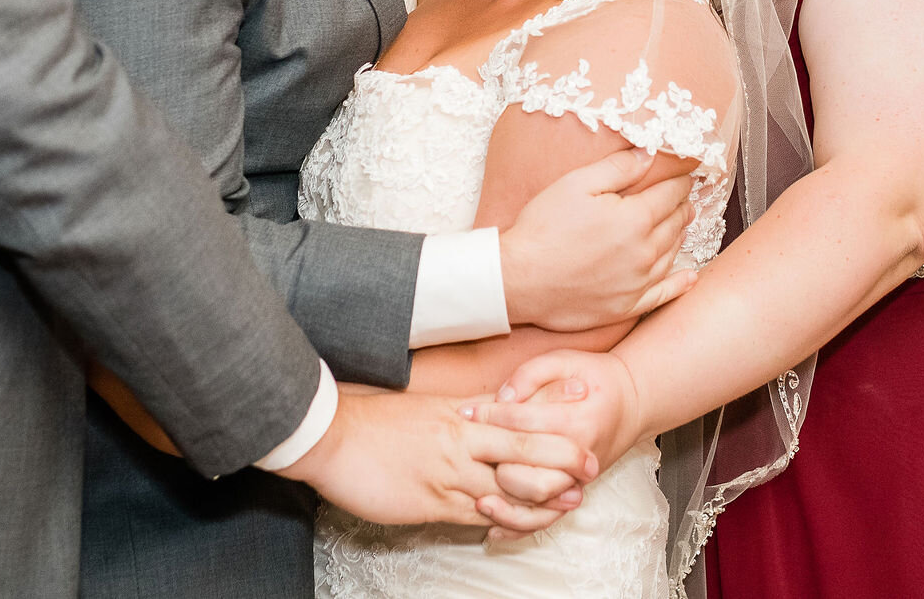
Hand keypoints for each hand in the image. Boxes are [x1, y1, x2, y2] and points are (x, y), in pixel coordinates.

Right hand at [275, 387, 595, 534]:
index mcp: (459, 412)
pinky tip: (518, 526)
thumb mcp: (425, 407)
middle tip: (592, 462)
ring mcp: (447, 471)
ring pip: (506, 486)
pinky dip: (502, 521)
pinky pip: (475, 514)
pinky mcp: (431, 501)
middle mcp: (460, 439)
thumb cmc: (374, 422)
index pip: (514, 409)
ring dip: (542, 496)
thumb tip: (487, 409)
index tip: (582, 397)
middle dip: (561, 456)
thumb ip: (459, 409)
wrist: (331, 435)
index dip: (551, 407)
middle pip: (522, 447)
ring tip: (571, 501)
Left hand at [467, 351, 644, 538]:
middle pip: (531, 473)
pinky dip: (519, 528)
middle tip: (469, 452)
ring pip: (538, 505)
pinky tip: (492, 527)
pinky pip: (546, 520)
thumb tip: (501, 397)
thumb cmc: (595, 378)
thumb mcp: (565, 359)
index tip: (465, 412)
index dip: (489, 417)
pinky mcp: (574, 492)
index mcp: (576, 422)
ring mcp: (578, 479)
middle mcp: (579, 457)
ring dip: (505, 506)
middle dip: (496, 465)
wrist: (631, 403)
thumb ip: (531, 374)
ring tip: (477, 499)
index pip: (524, 424)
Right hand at [500, 148, 697, 331]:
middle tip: (684, 198)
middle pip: (674, 224)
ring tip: (681, 224)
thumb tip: (650, 154)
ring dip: (679, 236)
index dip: (679, 182)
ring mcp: (636, 283)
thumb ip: (618, 167)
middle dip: (681, 207)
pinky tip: (689, 277)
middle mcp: (643, 252)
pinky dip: (679, 284)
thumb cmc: (543, 227)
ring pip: (670, 254)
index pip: (669, 195)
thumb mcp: (577, 184)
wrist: (518, 278)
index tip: (685, 175)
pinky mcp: (625, 306)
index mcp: (635, 219)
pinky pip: (662, 294)